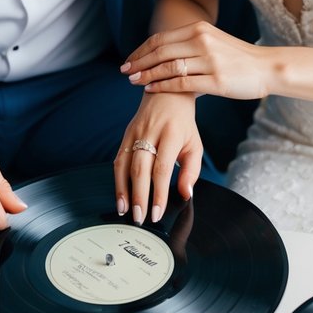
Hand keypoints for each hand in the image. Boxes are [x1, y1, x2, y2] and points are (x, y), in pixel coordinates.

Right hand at [113, 93, 201, 224]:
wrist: (167, 95)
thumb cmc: (182, 124)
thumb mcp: (195, 145)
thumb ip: (191, 171)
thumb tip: (185, 194)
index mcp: (171, 135)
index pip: (162, 169)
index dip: (158, 193)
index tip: (157, 213)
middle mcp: (150, 133)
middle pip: (140, 169)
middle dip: (138, 196)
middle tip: (140, 217)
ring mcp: (135, 133)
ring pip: (125, 165)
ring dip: (123, 190)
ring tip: (125, 210)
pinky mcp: (125, 135)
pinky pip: (118, 160)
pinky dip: (117, 180)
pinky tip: (120, 195)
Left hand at [121, 22, 269, 100]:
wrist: (267, 68)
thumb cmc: (238, 58)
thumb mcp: (213, 41)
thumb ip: (190, 44)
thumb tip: (164, 54)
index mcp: (200, 29)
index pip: (161, 39)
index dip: (141, 50)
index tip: (128, 60)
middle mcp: (203, 42)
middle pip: (160, 52)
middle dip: (139, 62)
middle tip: (124, 72)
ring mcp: (210, 61)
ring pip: (168, 67)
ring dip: (147, 75)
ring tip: (134, 82)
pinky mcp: (216, 81)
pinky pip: (182, 83)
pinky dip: (162, 86)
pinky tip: (150, 90)